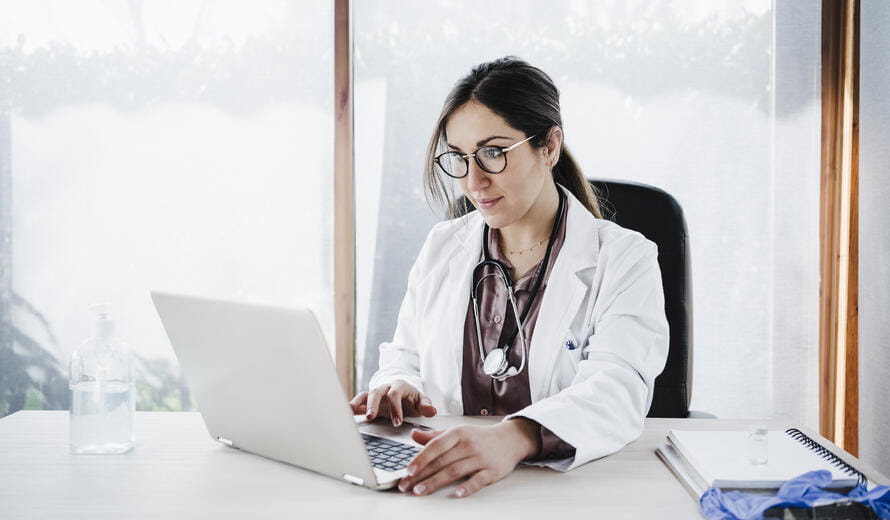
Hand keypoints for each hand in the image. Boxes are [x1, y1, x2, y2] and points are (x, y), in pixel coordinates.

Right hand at [348, 380, 436, 426]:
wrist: (405, 396)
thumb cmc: (413, 400)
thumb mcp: (422, 402)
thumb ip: (426, 406)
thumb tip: (433, 411)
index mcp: (399, 386)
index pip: (395, 394)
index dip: (395, 408)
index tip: (397, 422)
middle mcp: (385, 388)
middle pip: (377, 392)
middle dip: (373, 404)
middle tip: (372, 416)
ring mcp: (376, 394)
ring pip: (365, 395)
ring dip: (358, 403)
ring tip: (351, 412)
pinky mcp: (368, 401)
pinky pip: (358, 401)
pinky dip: (351, 406)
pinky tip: (345, 414)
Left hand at [398, 418, 540, 497]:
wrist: (510, 439)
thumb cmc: (479, 437)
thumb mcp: (457, 432)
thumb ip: (435, 436)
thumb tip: (414, 435)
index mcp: (458, 433)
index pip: (435, 446)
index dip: (420, 459)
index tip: (408, 470)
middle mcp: (468, 444)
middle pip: (442, 461)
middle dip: (422, 475)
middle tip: (407, 485)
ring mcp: (481, 458)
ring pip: (454, 471)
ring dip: (436, 482)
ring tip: (420, 491)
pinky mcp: (492, 471)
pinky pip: (478, 480)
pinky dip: (468, 487)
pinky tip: (457, 494)